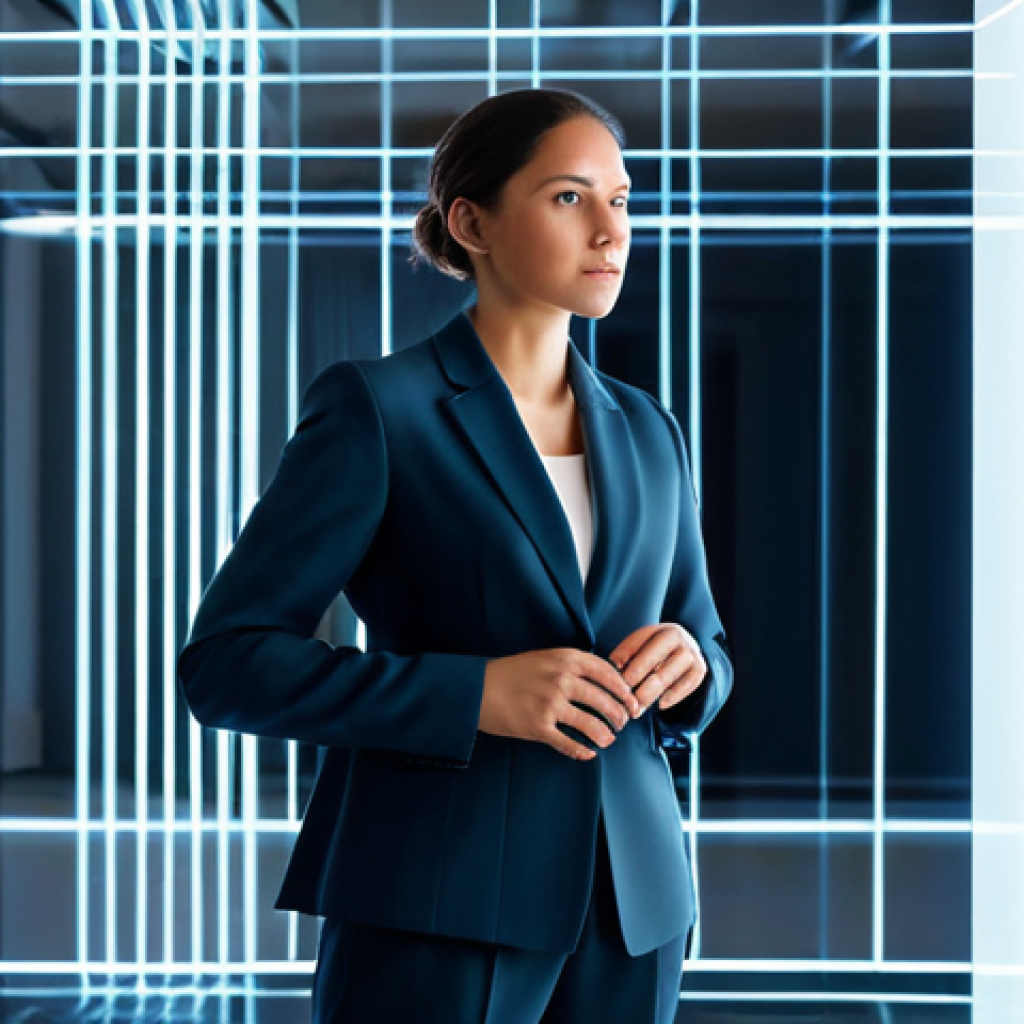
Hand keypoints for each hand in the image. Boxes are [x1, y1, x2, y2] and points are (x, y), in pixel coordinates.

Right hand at [478, 648, 641, 760]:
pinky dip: (582, 750)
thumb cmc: (511, 672)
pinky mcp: (538, 726)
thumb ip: (571, 665)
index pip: (606, 673)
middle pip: (603, 700)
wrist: (478, 688)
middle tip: (622, 722)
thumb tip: (603, 680)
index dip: (623, 689)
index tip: (631, 700)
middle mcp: (561, 679)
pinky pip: (568, 742)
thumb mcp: (544, 658)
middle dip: (618, 715)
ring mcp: (550, 704)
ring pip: (591, 724)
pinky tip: (588, 753)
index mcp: (564, 659)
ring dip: (605, 735)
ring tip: (608, 739)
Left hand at [608, 623, 706, 716]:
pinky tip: (661, 705)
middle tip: (623, 692)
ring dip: (652, 690)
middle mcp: (677, 636)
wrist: (686, 652)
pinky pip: (688, 683)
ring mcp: (691, 652)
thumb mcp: (644, 647)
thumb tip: (612, 669)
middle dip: (636, 674)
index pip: (640, 637)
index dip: (625, 652)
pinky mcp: (700, 668)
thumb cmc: (657, 653)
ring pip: (669, 671)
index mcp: (658, 628)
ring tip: (638, 706)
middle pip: (654, 655)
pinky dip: (674, 695)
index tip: (613, 667)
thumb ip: (629, 656)